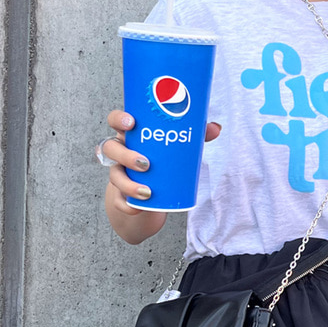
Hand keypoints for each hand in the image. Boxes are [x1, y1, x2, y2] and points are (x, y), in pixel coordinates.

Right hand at [103, 110, 221, 216]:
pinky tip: (137, 208)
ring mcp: (118, 174)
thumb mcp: (177, 150)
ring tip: (147, 192)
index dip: (118, 119)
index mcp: (131, 136)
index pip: (116, 121)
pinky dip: (127, 205)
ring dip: (128, 184)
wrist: (152, 197)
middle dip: (126, 155)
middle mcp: (120, 153)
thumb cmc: (163, 163)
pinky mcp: (120, 195)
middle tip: (146, 164)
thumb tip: (216, 128)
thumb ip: (195, 137)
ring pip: (114, 176)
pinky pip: (118, 201)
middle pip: (111, 148)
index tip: (132, 123)